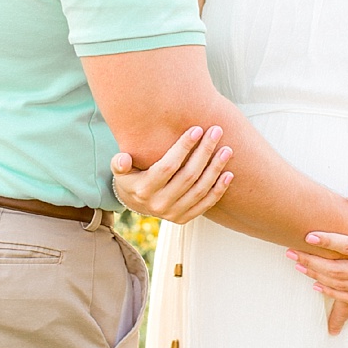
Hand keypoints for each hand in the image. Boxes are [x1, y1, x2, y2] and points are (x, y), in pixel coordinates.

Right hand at [110, 124, 233, 222]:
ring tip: (227, 150)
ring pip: (200, 189)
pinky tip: (228, 174)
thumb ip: (119, 163)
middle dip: (204, 152)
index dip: (183, 147)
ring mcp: (173, 213)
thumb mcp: (120, 170)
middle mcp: (159, 204)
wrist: (135, 202)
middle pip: (188, 176)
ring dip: (216, 169)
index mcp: (143, 190)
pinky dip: (219, 190)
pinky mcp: (184, 218)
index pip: (167, 167)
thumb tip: (123, 159)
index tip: (196, 129)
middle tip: (216, 132)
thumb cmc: (130, 177)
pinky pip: (205, 204)